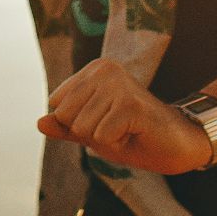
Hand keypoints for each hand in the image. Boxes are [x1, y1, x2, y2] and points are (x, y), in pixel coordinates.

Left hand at [37, 58, 213, 174]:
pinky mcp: (131, 104)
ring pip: (83, 128)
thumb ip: (65, 127)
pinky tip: (135, 134)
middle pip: (66, 117)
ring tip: (127, 130)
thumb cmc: (134, 135)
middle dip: (90, 133)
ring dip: (105, 140)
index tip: (106, 122)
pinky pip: (102, 137)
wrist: (178, 144)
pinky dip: (118, 145)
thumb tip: (39, 122)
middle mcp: (104, 70)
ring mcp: (118, 85)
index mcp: (92, 71)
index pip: (57, 107)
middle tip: (118, 128)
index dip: (78, 126)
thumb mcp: (93, 132)